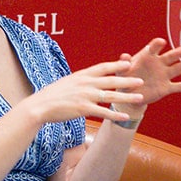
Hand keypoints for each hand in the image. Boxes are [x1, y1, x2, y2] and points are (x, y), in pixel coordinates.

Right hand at [25, 60, 143, 124]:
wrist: (39, 106)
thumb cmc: (51, 96)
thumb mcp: (67, 82)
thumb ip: (80, 81)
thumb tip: (88, 81)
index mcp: (82, 75)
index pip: (103, 67)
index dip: (117, 65)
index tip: (129, 63)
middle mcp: (85, 83)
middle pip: (111, 80)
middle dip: (127, 80)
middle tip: (141, 80)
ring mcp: (85, 96)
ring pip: (111, 96)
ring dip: (127, 97)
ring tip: (140, 98)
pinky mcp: (83, 109)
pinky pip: (103, 112)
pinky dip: (115, 115)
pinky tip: (124, 117)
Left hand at [119, 38, 180, 106]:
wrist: (129, 95)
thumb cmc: (125, 78)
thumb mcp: (121, 71)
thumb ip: (123, 64)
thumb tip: (124, 56)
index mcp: (148, 57)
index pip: (154, 48)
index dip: (157, 44)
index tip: (161, 42)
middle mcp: (159, 64)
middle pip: (169, 57)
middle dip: (176, 53)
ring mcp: (164, 75)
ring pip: (176, 69)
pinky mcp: (167, 88)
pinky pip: (179, 86)